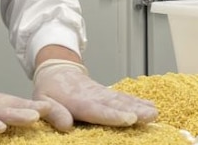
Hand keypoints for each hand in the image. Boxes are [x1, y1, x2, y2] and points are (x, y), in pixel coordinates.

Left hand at [32, 59, 157, 130]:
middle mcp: (94, 96)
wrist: (57, 71)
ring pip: (123, 100)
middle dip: (134, 110)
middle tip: (149, 116)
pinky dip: (138, 102)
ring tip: (154, 113)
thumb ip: (54, 112)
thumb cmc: (50, 90)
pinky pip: (124, 98)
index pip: (97, 109)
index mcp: (78, 101)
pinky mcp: (108, 94)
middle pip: (116, 104)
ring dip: (139, 107)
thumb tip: (65, 125)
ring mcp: (103, 94)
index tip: (129, 119)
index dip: (113, 115)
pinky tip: (151, 107)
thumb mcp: (43, 100)